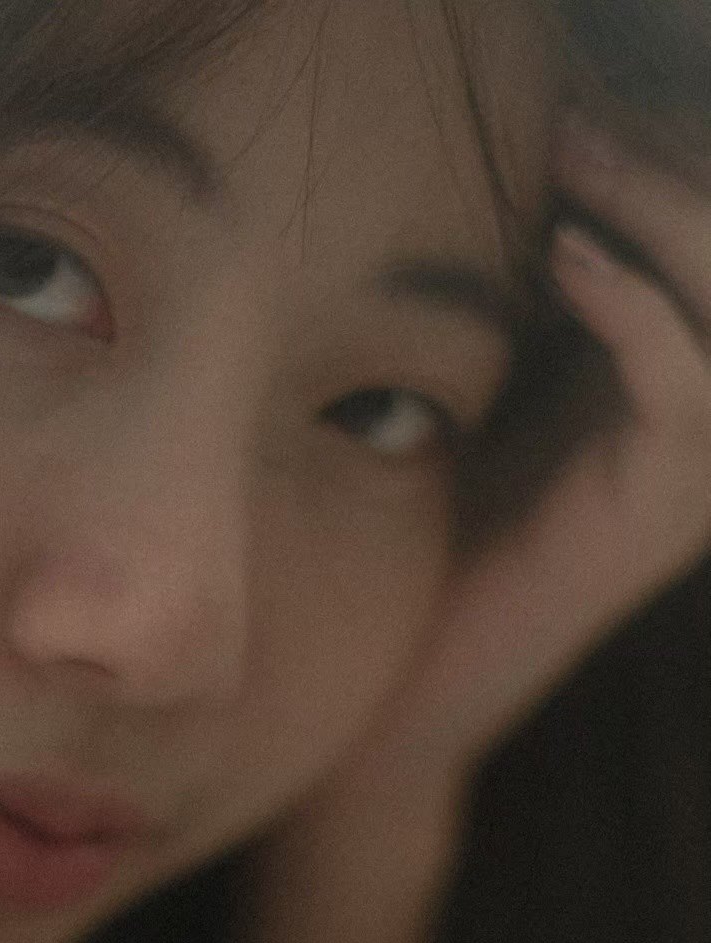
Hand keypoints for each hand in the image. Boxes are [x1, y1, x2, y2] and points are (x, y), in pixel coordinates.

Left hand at [332, 112, 710, 801]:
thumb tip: (490, 194)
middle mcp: (700, 422)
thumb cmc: (425, 539)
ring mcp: (693, 471)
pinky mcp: (661, 509)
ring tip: (574, 148)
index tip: (574, 104)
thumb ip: (511, 307)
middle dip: (669, 166)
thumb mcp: (479, 391)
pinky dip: (634, 304)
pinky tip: (568, 251)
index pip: (700, 250)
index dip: (663, 165)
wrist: (412, 686)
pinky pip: (683, 380)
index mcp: (664, 385)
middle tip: (574, 110)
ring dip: (661, 211)